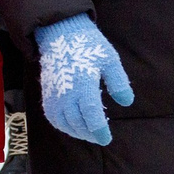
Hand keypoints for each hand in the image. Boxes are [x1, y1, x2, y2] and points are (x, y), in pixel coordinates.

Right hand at [35, 14, 132, 145]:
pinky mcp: (47, 94)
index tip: (107, 139)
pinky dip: (62, 126)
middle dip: (90, 134)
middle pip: (78, 123)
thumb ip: (118, 82)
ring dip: (76, 132)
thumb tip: (126, 102)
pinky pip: (53, 117)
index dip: (100, 131)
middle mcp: (66, 94)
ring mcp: (54, 96)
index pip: (92, 117)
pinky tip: (72, 126)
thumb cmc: (88, 46)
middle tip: (100, 137)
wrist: (60, 34)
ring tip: (88, 133)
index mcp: (84, 86)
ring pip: (64, 123)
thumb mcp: (110, 60)